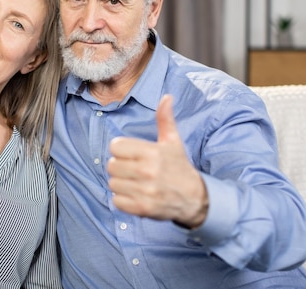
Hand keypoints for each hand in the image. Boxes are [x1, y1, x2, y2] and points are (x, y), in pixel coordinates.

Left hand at [107, 95, 208, 227]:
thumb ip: (165, 119)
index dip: (122, 150)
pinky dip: (123, 200)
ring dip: (121, 183)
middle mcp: (148, 171)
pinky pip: (117, 201)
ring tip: (135, 182)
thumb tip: (167, 97)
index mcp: (152, 152)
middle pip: (111, 165)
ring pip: (113, 183)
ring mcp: (144, 191)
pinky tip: (135, 195)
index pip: (116, 146)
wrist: (194, 198)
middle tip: (134, 169)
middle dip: (120, 166)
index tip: (132, 154)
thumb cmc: (179, 166)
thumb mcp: (173, 142)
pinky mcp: (142, 208)